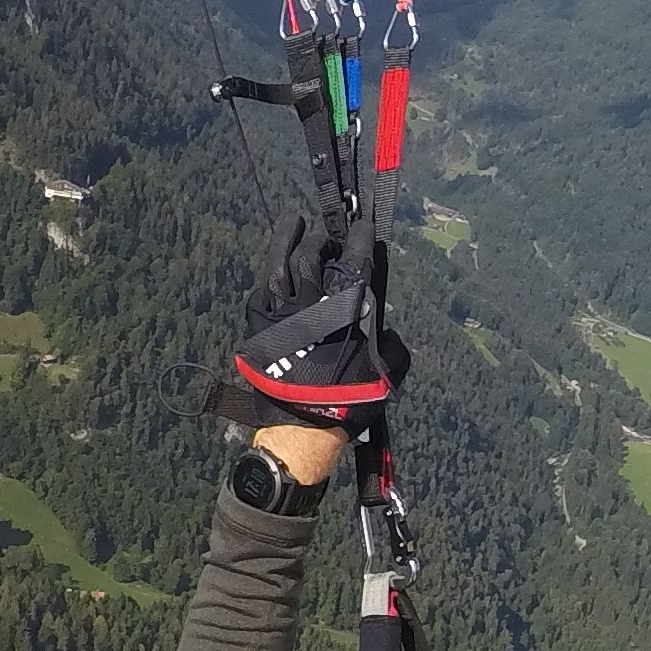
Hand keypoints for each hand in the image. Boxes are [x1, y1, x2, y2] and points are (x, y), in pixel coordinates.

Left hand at [208, 207, 407, 427]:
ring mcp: (281, 311)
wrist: (304, 428)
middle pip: (313, 254)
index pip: (354, 259)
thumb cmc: (352, 401)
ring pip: (281, 262)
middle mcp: (312, 303)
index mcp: (346, 310)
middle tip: (330, 240)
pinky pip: (262, 289)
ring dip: (288, 238)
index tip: (362, 225)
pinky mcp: (259, 325)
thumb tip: (383, 328)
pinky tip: (276, 270)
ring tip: (294, 223)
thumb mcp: (389, 370)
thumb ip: (391, 341)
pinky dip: (271, 276)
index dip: (359, 237)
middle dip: (323, 240)